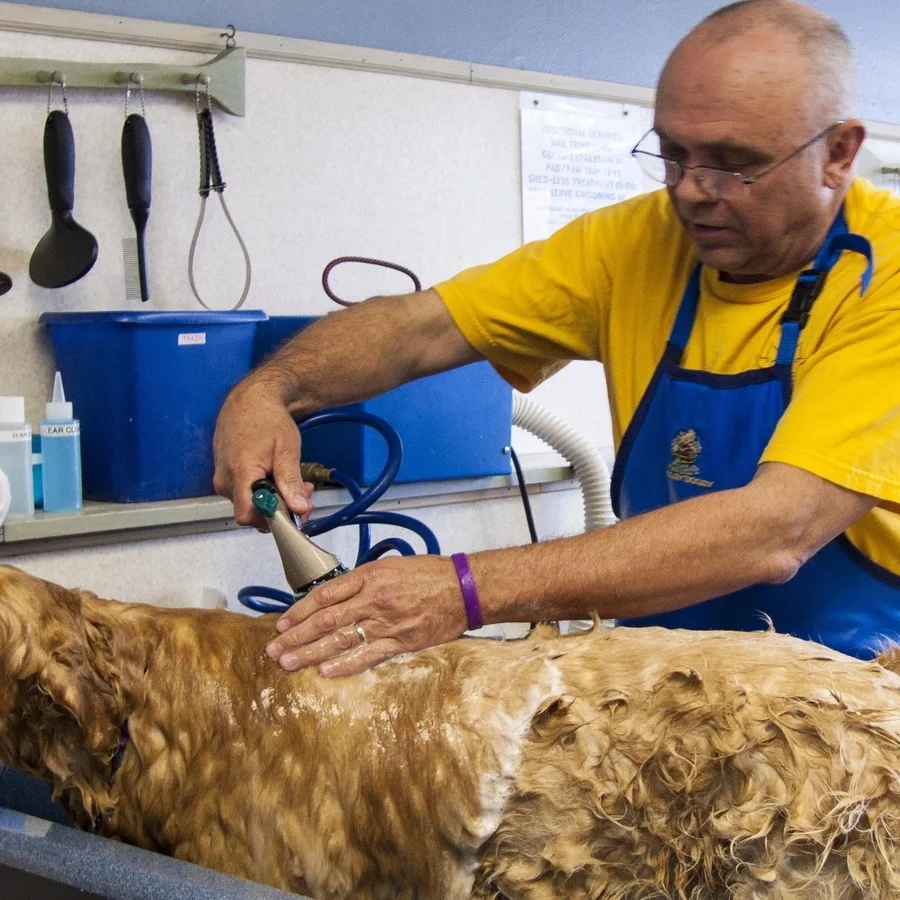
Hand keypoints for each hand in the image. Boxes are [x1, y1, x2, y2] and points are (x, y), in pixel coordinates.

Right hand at [213, 380, 314, 525]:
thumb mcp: (286, 449)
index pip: (248, 515)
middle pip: (252, 512)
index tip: (294, 513)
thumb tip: (298, 508)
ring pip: (251, 504)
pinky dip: (266, 492)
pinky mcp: (226, 476)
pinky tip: (279, 478)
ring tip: (296, 483)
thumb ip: (290, 481)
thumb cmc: (267, 419)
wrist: (250, 399)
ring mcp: (223, 479)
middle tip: (303, 495)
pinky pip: (246, 494)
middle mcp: (225, 481)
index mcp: (240, 473)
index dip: (272, 520)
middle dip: (281, 509)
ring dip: (276, 500)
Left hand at [265, 555, 468, 676]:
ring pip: (341, 639)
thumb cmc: (429, 574)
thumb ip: (364, 581)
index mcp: (370, 576)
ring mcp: (386, 622)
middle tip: (274, 650)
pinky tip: (324, 672)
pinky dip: (345, 664)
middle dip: (297, 636)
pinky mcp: (401, 642)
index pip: (325, 595)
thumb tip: (336, 598)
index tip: (282, 624)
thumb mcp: (392, 566)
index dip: (299, 611)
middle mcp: (373, 599)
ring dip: (311, 653)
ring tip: (288, 664)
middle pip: (326, 620)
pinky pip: (368, 656)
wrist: (464, 588)